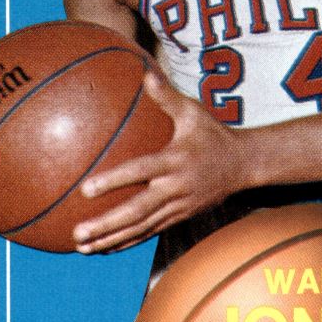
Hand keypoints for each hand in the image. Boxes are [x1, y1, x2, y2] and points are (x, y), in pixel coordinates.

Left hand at [73, 71, 246, 253]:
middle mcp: (176, 188)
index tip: (86, 190)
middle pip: (137, 211)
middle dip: (106, 224)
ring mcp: (179, 207)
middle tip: (77, 232)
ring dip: (111, 239)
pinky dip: (127, 242)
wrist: (244, 165)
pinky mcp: (181, 217)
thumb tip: (145, 72)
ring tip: (82, 247)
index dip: (113, 181)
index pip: (140, 172)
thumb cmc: (213, 134)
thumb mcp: (194, 112)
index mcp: (175, 161)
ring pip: (141, 228)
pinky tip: (105, 248)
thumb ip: (167, 96)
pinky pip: (150, 232)